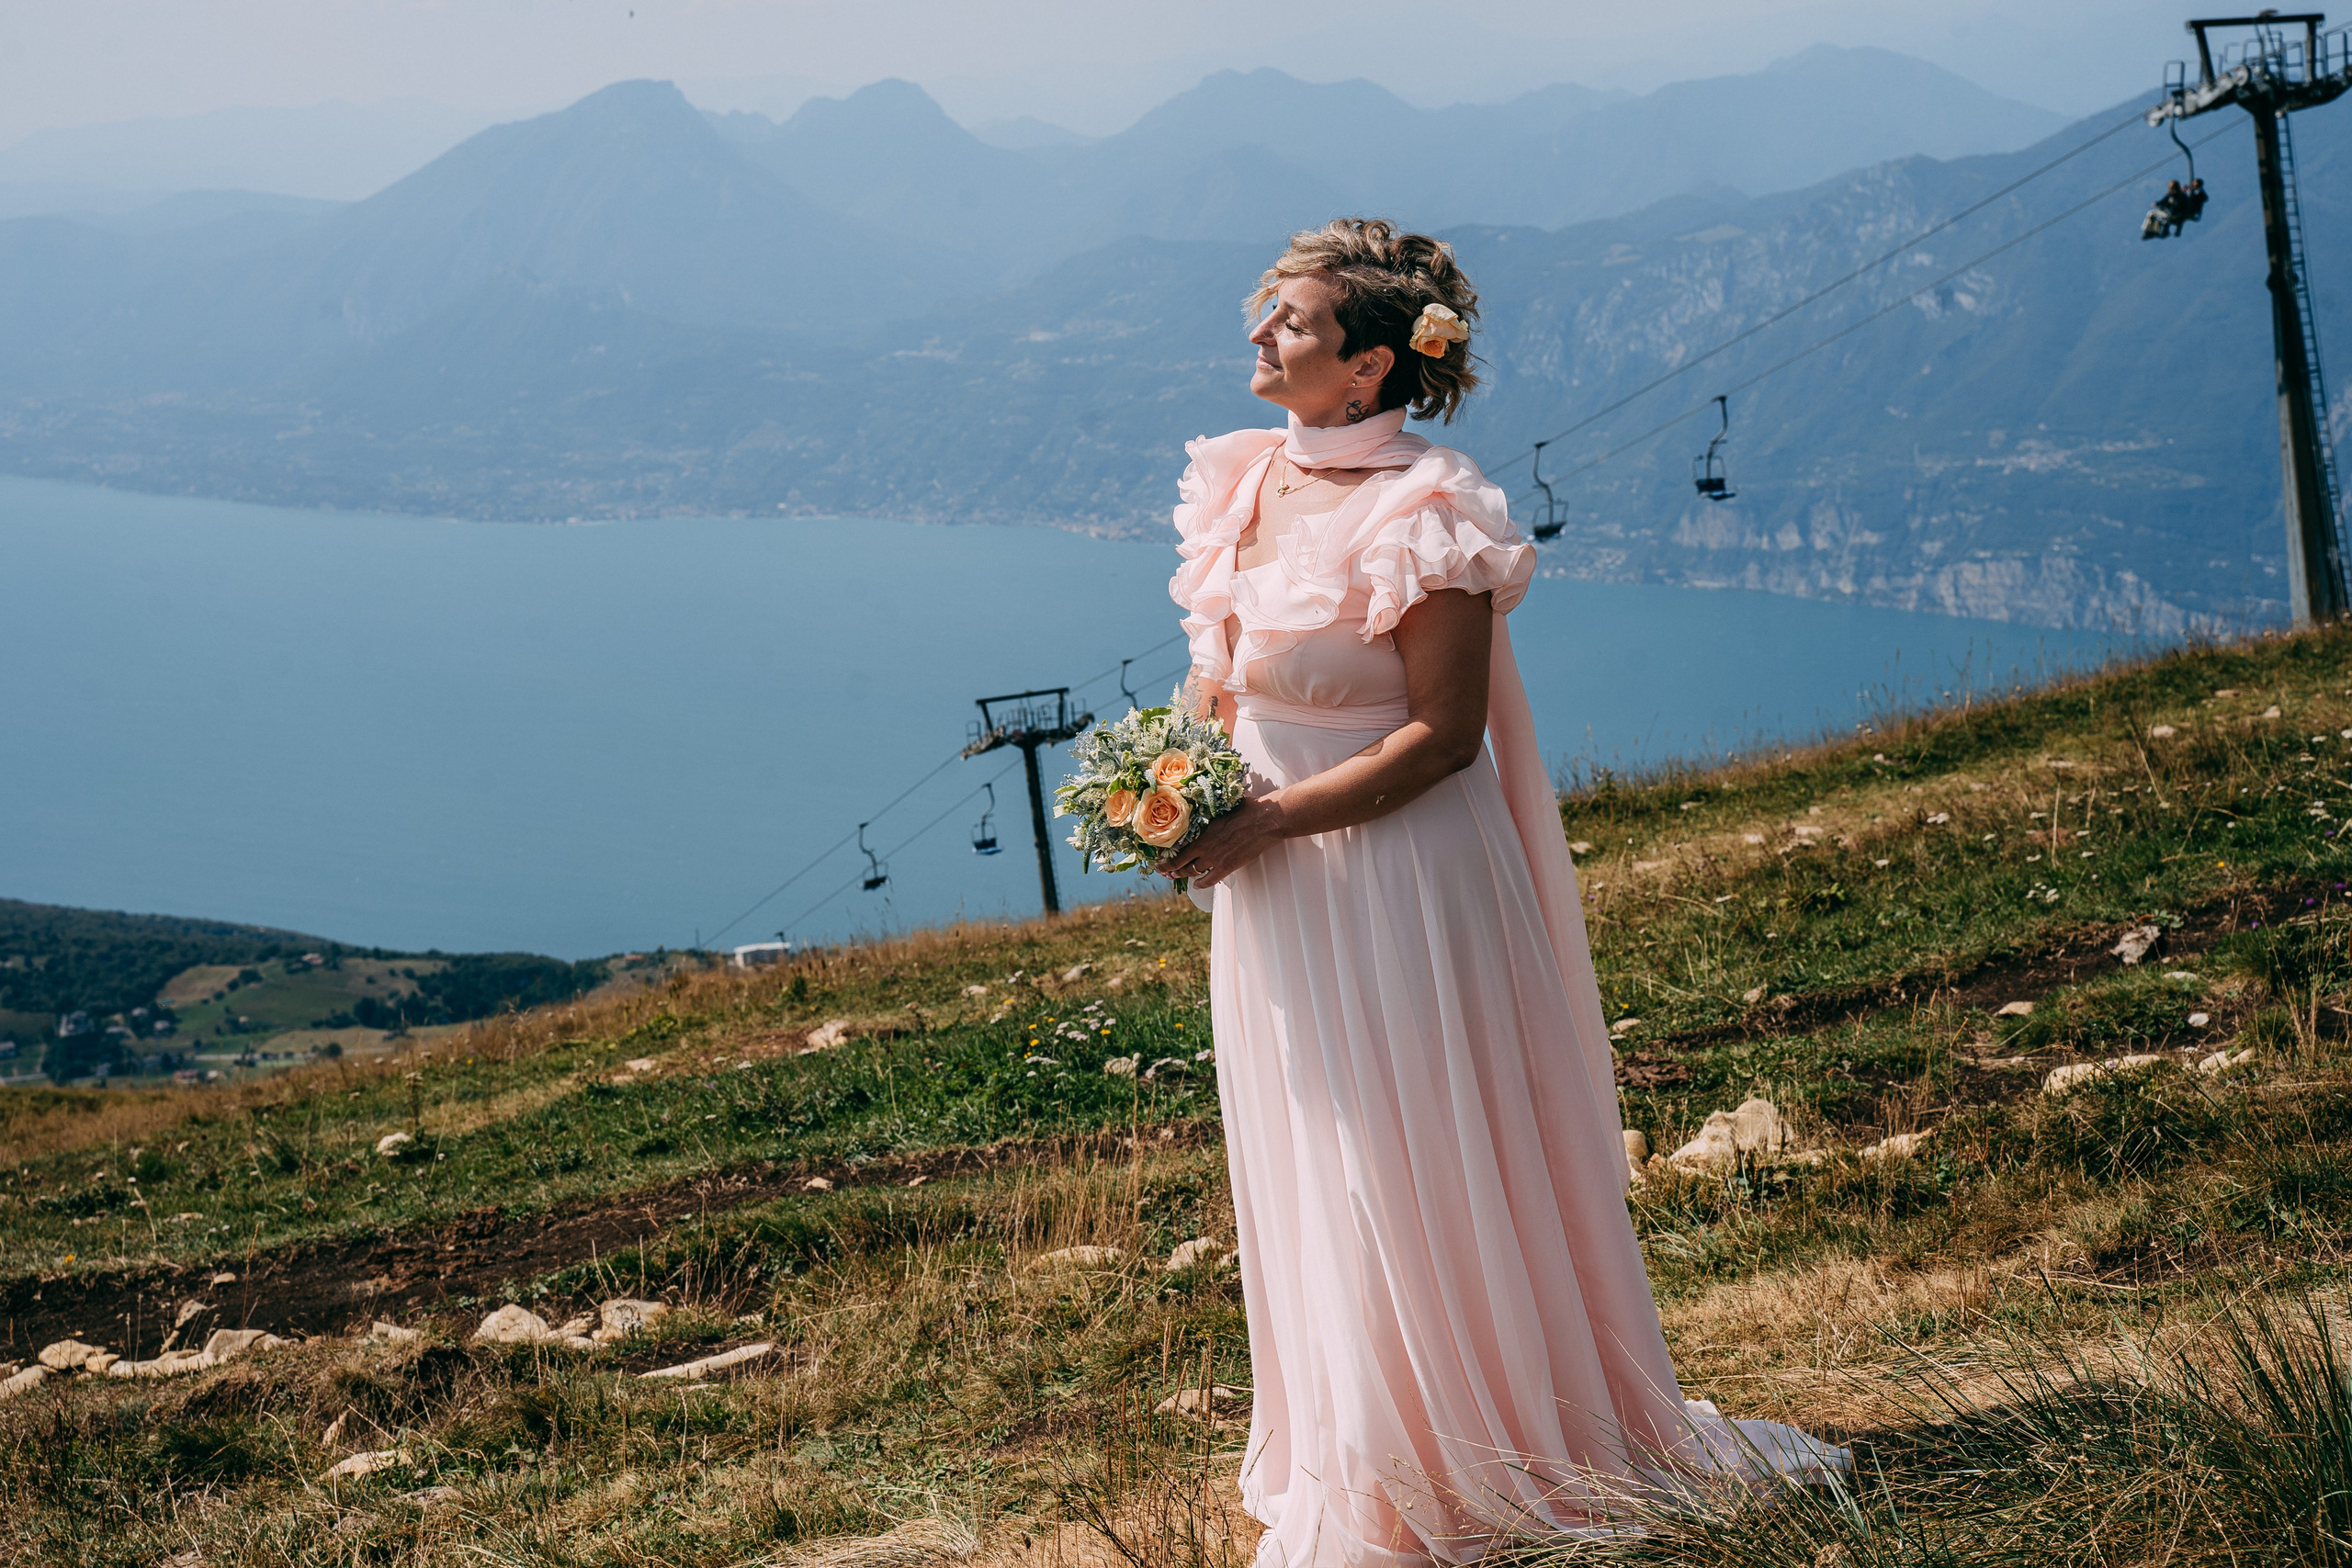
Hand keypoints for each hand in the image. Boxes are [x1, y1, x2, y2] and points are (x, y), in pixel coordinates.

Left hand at [1161, 795, 1287, 887]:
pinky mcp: (1228, 867)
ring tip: (1176, 877)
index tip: (1159, 860)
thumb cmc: (1245, 810)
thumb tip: (1201, 806)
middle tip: (1165, 872)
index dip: (1167, 858)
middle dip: (1171, 869)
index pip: (1178, 849)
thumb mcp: (1220, 809)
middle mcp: (1205, 848)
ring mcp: (1216, 859)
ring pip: (1193, 872)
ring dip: (1183, 875)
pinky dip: (1201, 884)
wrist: (1263, 821)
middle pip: (1182, 863)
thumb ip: (1209, 815)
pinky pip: (1210, 880)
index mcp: (1202, 833)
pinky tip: (1196, 885)